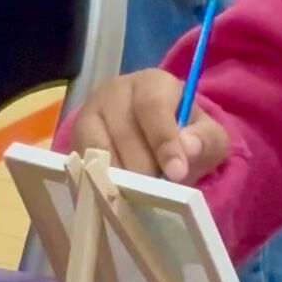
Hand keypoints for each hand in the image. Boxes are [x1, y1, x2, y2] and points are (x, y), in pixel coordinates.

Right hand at [71, 69, 228, 183]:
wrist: (159, 140)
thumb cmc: (185, 134)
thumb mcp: (207, 135)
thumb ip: (206, 140)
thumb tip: (189, 149)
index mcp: (153, 82)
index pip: (153, 106)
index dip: (164, 141)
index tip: (176, 174)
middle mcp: (115, 92)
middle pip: (123, 130)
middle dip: (144, 166)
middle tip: (158, 192)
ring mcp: (89, 114)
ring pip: (97, 149)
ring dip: (120, 177)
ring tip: (139, 198)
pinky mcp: (74, 140)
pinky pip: (80, 163)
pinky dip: (98, 182)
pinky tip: (115, 198)